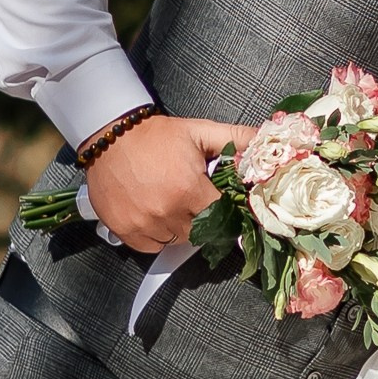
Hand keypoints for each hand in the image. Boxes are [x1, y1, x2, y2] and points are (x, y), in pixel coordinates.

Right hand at [85, 114, 236, 252]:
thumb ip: (236, 138)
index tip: (221, 202)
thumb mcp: (199, 132)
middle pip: (200, 232)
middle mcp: (166, 210)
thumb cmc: (155, 135)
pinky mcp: (125, 230)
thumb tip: (266, 140)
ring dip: (179, 228)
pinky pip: (151, 246)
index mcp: (188, 189)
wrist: (111, 136)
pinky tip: (155, 214)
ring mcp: (144, 223)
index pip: (222, 215)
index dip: (225, 209)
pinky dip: (156, 236)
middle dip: (201, 218)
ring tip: (172, 203)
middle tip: (193, 199)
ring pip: (176, 241)